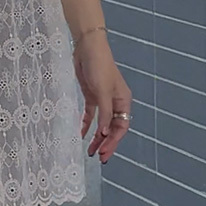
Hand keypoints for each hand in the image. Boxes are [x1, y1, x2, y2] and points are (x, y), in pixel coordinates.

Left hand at [74, 34, 131, 162]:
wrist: (87, 48)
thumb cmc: (99, 67)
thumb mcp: (102, 92)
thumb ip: (104, 114)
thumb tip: (105, 133)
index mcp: (123, 101)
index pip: (121, 127)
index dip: (114, 141)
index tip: (105, 153)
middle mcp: (115, 102)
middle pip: (112, 128)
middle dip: (106, 143)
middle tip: (99, 157)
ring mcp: (103, 99)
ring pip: (101, 124)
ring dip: (96, 137)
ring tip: (90, 151)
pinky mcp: (91, 95)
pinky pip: (91, 115)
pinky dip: (87, 125)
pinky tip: (82, 134)